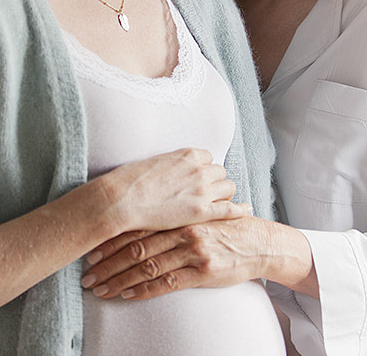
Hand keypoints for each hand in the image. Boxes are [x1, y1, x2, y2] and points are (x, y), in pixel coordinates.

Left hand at [80, 216, 293, 300]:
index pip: (135, 227)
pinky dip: (143, 290)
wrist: (259, 242)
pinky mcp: (203, 271)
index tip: (88, 252)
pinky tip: (126, 295)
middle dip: (107, 263)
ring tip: (99, 289)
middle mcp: (181, 230)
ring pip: (146, 266)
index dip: (109, 240)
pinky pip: (166, 282)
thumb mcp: (196, 215)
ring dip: (119, 280)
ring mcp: (192, 251)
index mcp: (176, 215)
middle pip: (134, 247)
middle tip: (86, 275)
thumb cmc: (223, 228)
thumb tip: (135, 224)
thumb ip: (169, 219)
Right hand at [88, 148, 248, 232]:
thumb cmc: (130, 182)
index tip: (198, 179)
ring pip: (228, 188)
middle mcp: (199, 170)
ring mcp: (202, 191)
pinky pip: (230, 209)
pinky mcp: (202, 212)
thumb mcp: (154, 162)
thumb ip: (171, 164)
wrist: (121, 200)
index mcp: (187, 154)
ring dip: (223, 195)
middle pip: (221, 173)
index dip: (204, 170)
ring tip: (215, 204)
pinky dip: (240, 210)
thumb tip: (173, 170)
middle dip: (215, 182)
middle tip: (206, 194)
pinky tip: (245, 211)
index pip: (209, 158)